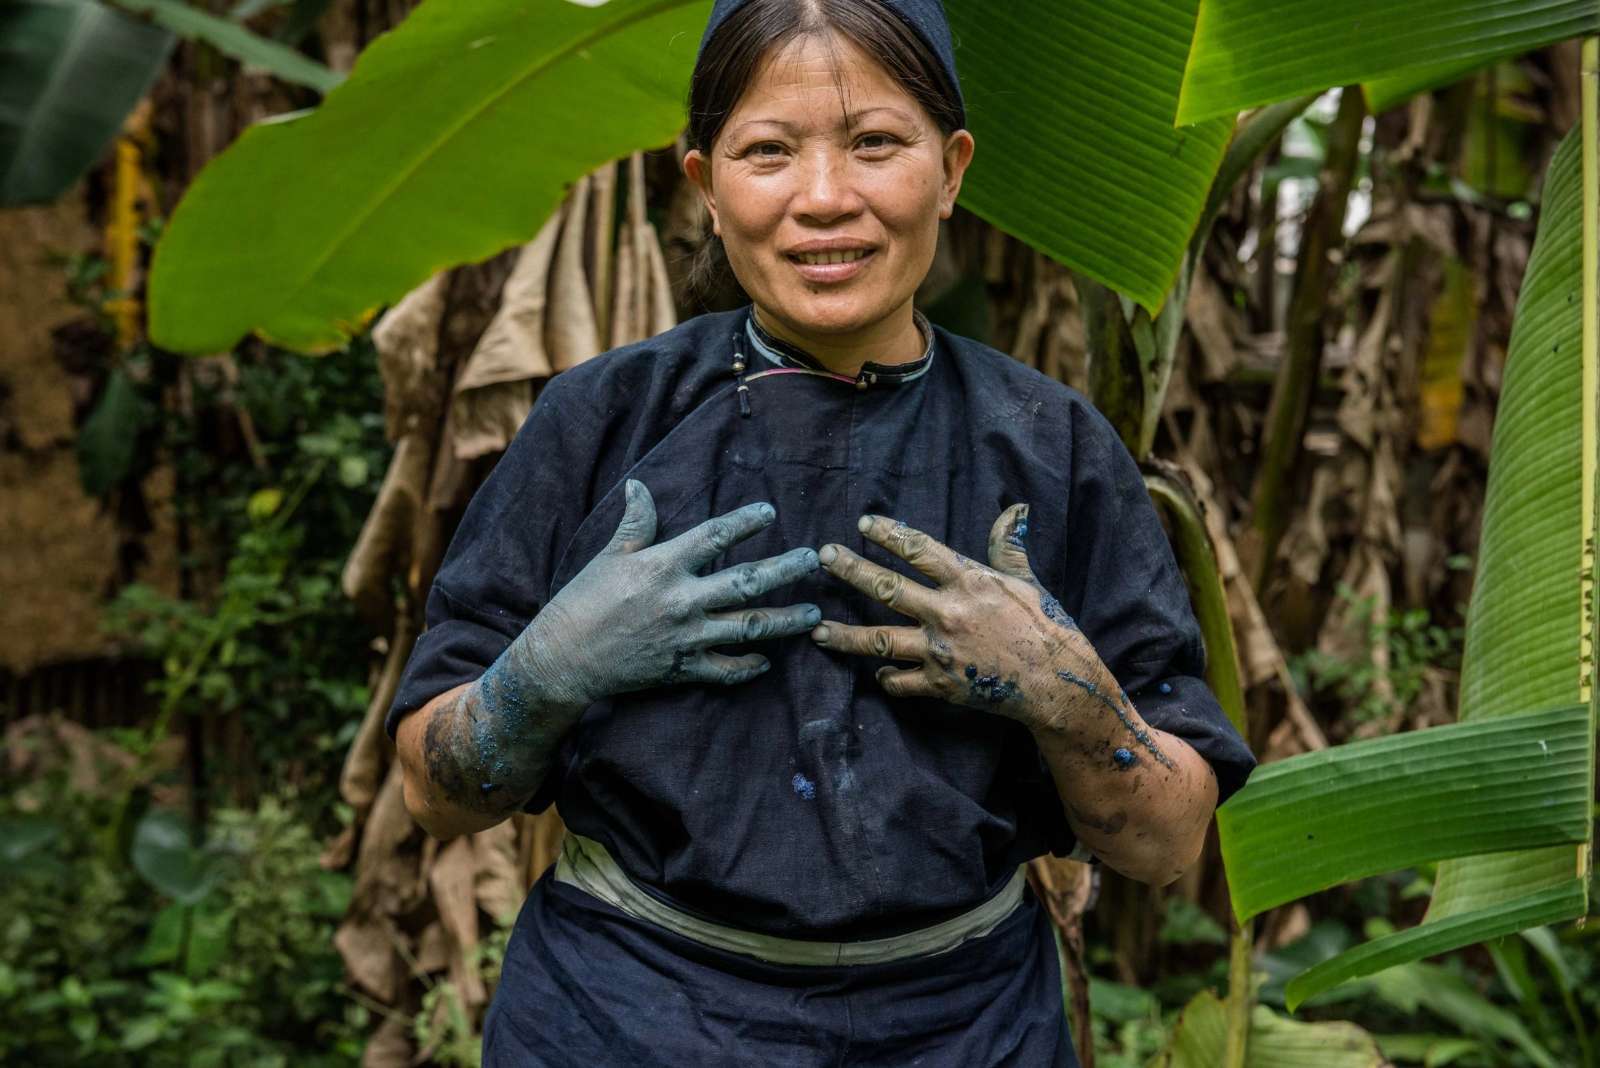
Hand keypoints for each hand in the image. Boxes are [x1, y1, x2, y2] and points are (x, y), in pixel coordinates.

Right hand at [519, 478, 821, 705]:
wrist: (563, 659)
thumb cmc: (582, 601)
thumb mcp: (609, 556)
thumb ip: (635, 523)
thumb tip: (639, 486)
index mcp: (663, 566)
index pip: (714, 536)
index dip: (745, 522)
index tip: (770, 512)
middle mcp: (681, 600)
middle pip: (746, 582)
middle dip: (786, 570)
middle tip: (815, 561)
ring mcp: (685, 638)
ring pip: (748, 628)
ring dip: (785, 621)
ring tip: (814, 614)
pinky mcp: (681, 669)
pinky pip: (725, 670)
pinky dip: (748, 666)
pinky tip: (768, 660)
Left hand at [809, 504, 1105, 729]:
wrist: (1056, 683)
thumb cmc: (1045, 627)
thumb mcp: (1026, 581)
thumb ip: (1008, 547)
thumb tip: (1014, 509)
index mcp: (969, 582)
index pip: (919, 550)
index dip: (889, 534)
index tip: (862, 524)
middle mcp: (948, 613)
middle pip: (888, 589)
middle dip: (852, 571)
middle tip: (824, 557)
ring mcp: (940, 651)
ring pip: (881, 640)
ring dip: (845, 636)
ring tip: (817, 629)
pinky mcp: (941, 684)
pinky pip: (902, 682)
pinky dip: (886, 679)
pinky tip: (875, 673)